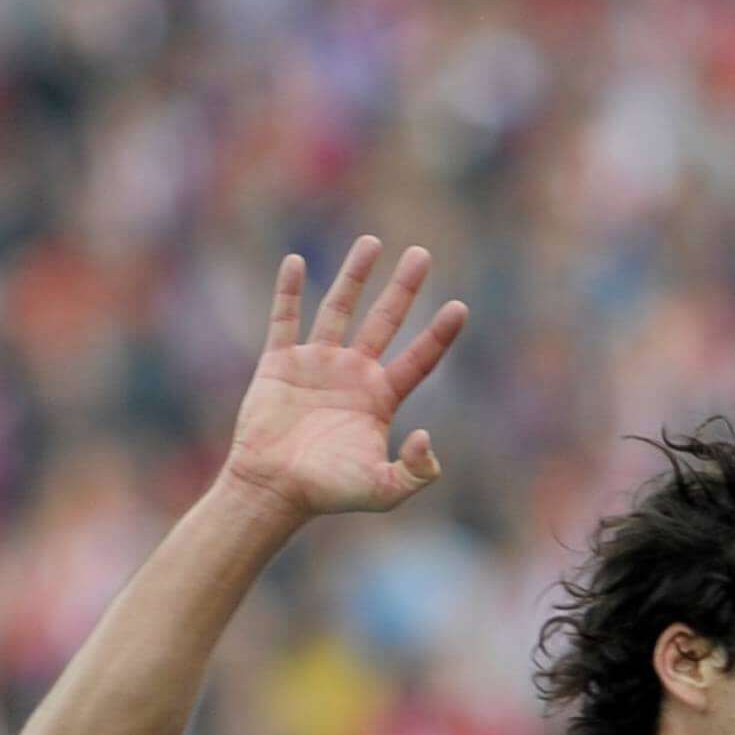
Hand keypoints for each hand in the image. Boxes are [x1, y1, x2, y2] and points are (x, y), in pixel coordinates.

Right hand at [219, 238, 465, 519]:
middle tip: (423, 254)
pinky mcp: (279, 363)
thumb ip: (416, 472)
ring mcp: (317, 364)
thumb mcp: (383, 490)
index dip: (440, 334)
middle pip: (386, 320)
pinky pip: (285, 318)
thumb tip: (427, 437)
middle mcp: (353, 374)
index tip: (460, 306)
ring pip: (339, 309)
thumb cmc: (329, 492)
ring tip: (373, 242)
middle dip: (404, 288)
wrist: (273, 490)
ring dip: (355, 276)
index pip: (420, 358)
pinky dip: (289, 291)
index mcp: (381, 397)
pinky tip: (296, 262)